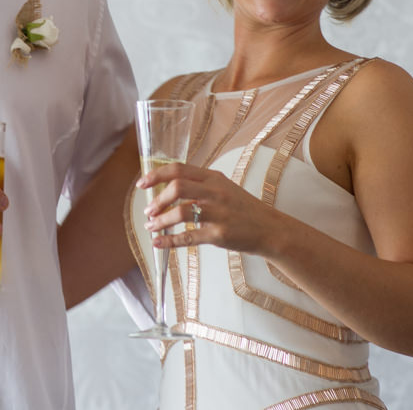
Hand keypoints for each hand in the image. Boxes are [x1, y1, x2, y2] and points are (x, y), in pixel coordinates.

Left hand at [137, 162, 271, 253]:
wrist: (271, 229)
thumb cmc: (244, 208)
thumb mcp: (224, 187)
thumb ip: (200, 184)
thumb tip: (168, 187)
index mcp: (213, 177)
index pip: (178, 169)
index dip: (156, 175)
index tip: (142, 184)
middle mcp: (215, 192)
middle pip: (177, 188)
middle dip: (157, 200)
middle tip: (148, 211)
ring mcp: (218, 213)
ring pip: (180, 212)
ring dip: (161, 221)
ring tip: (152, 227)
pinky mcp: (219, 234)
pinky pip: (188, 237)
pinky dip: (169, 240)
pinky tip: (159, 243)